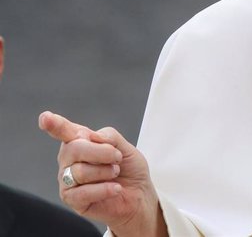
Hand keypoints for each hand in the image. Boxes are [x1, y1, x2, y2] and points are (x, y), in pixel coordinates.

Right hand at [38, 111, 165, 236]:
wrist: (139, 194)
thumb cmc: (128, 169)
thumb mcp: (125, 147)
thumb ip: (109, 137)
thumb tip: (91, 137)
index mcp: (79, 141)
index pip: (65, 131)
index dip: (55, 124)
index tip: (45, 117)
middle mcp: (68, 159)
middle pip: (74, 148)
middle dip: (102, 152)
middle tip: (117, 158)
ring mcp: (67, 180)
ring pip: (80, 171)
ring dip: (106, 171)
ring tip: (115, 174)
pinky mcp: (72, 200)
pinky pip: (83, 193)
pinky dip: (104, 189)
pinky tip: (116, 188)